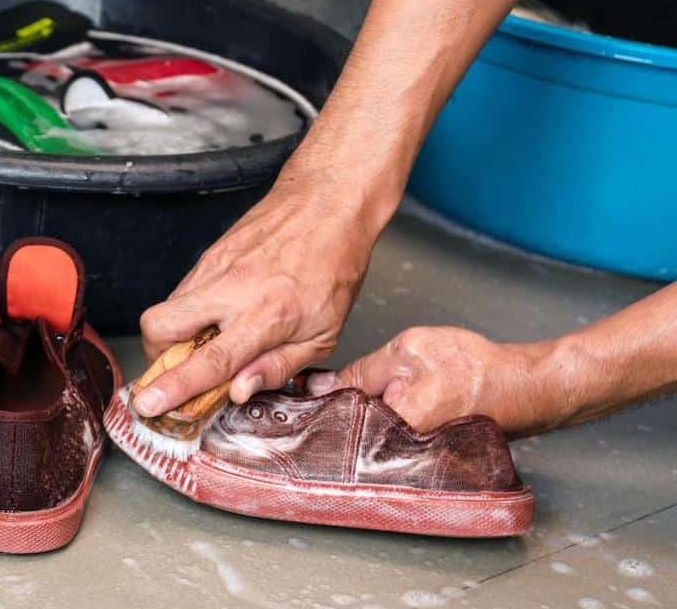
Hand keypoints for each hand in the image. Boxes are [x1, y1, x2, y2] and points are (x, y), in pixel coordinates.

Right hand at [134, 172, 377, 417]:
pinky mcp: (207, 256)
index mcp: (266, 316)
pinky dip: (189, 314)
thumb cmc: (333, 267)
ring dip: (173, 337)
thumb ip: (277, 367)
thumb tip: (238, 392)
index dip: (175, 386)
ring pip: (165, 309)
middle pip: (160, 327)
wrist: (327, 204)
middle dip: (155, 357)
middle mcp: (231, 290)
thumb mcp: (323, 334)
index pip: (210, 359)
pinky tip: (217, 317)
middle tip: (176, 371)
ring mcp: (214, 269)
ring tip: (205, 344)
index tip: (149, 403)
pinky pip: (182, 293)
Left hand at [307, 326, 567, 435]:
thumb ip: (359, 371)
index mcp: (391, 429)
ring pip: (364, 437)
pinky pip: (384, 442)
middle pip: (346, 435)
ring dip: (354, 419)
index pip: (333, 421)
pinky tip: (378, 409)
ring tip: (356, 400)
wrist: (523, 387)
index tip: (291, 398)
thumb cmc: (474, 368)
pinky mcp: (418, 458)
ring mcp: (408, 461)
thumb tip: (317, 386)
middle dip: (331, 415)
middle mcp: (398, 456)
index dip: (313, 406)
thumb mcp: (407, 352)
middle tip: (323, 396)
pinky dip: (375, 426)